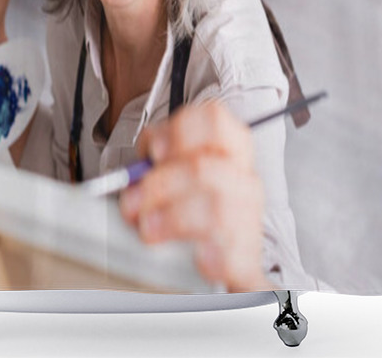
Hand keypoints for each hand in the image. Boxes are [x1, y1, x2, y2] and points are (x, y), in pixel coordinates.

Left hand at [118, 100, 273, 291]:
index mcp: (229, 149)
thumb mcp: (174, 175)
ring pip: (213, 206)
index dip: (179, 130)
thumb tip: (134, 172)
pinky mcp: (245, 259)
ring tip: (149, 228)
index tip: (153, 151)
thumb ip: (155, 162)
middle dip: (160, 182)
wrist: (218, 262)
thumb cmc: (192, 213)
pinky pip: (227, 251)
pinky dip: (206, 253)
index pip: (213, 119)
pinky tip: (194, 256)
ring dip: (171, 217)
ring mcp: (248, 218)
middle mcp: (243, 178)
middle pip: (203, 165)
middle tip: (134, 198)